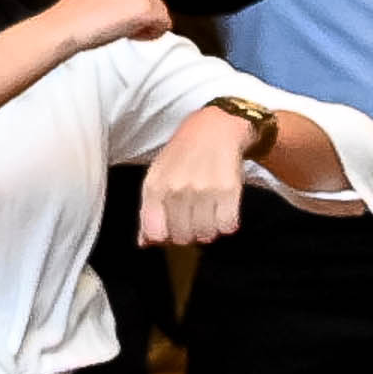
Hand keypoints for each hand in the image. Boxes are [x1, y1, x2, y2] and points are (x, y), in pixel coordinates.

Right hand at [53, 0, 176, 57]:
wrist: (64, 27)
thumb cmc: (70, 17)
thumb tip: (122, 5)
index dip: (129, 6)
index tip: (116, 17)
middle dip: (140, 15)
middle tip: (120, 28)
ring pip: (159, 11)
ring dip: (145, 24)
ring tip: (123, 32)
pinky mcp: (145, 9)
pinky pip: (163, 24)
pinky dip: (152, 34)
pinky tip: (132, 36)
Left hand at [136, 103, 256, 249]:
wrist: (214, 129)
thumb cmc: (182, 156)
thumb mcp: (157, 177)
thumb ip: (149, 211)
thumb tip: (144, 243)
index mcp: (155, 187)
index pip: (155, 233)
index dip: (165, 237)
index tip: (172, 229)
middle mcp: (177, 189)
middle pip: (182, 237)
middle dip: (188, 234)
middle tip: (194, 219)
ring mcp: (203, 190)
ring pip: (205, 234)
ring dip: (209, 230)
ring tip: (209, 214)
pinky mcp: (228, 189)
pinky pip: (227, 225)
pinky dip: (227, 224)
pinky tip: (223, 210)